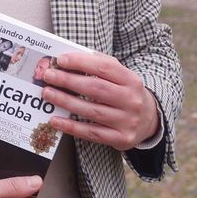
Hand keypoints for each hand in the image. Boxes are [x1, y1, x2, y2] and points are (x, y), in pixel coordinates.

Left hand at [42, 50, 159, 149]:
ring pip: (91, 111)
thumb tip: (72, 59)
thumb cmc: (126, 94)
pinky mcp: (121, 138)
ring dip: (66, 101)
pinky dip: (71, 127)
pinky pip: (92, 133)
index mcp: (131, 80)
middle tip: (49, 76)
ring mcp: (127, 121)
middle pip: (96, 89)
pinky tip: (55, 120)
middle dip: (69, 81)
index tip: (60, 60)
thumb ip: (101, 66)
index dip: (81, 62)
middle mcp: (131, 100)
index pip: (104, 67)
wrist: (149, 121)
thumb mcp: (122, 77)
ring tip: (48, 94)